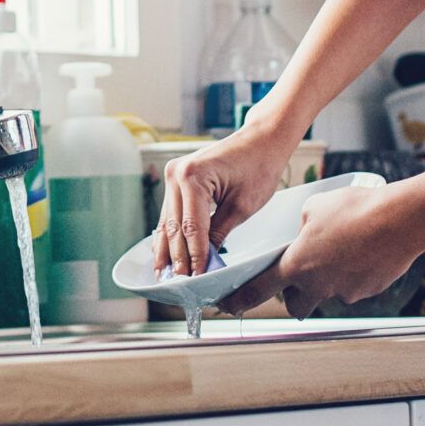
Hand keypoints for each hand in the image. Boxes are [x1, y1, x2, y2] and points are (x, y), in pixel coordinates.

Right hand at [153, 126, 301, 276]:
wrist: (262, 140)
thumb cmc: (259, 167)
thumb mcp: (243, 206)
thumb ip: (219, 233)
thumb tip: (205, 260)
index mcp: (193, 177)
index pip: (192, 228)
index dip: (194, 257)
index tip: (195, 280)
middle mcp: (176, 174)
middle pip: (174, 226)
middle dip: (177, 258)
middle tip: (176, 285)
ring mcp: (173, 174)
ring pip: (167, 221)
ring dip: (166, 248)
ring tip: (162, 275)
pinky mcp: (176, 178)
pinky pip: (170, 211)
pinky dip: (170, 233)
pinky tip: (164, 252)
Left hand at [225, 182, 424, 316]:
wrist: (400, 219)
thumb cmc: (355, 209)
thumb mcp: (314, 207)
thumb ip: (302, 225)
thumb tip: (304, 231)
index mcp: (296, 264)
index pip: (258, 289)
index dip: (241, 300)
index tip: (230, 306)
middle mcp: (318, 285)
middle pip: (296, 305)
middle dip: (294, 295)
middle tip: (299, 277)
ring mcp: (344, 291)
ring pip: (327, 295)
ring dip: (326, 282)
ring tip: (340, 253)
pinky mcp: (368, 291)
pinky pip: (353, 287)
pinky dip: (352, 275)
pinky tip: (362, 252)